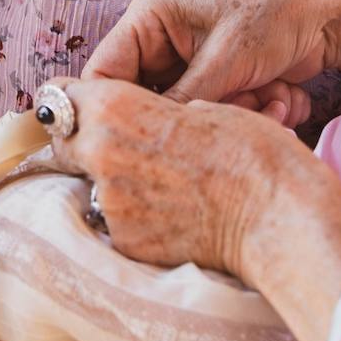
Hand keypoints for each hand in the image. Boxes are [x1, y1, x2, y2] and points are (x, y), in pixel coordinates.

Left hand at [47, 78, 332, 274]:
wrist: (277, 219)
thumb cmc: (252, 151)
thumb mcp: (202, 105)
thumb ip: (152, 112)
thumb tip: (138, 123)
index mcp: (117, 110)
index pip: (63, 97)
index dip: (77, 99)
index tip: (88, 104)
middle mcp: (101, 158)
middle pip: (66, 144)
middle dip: (85, 140)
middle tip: (122, 141)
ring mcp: (111, 207)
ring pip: (93, 184)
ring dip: (115, 179)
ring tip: (164, 179)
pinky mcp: (126, 244)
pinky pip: (118, 220)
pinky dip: (138, 214)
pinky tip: (175, 210)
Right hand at [82, 0, 334, 122]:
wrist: (330, 15)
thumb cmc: (274, 15)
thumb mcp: (224, 60)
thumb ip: (181, 101)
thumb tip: (146, 140)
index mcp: (148, 21)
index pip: (104, 75)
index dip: (113, 111)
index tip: (137, 141)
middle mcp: (161, 45)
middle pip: (149, 104)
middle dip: (195, 117)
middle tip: (233, 108)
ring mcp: (190, 69)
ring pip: (188, 119)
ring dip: (234, 116)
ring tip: (269, 97)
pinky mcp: (218, 88)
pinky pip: (217, 120)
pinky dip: (252, 115)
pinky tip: (280, 96)